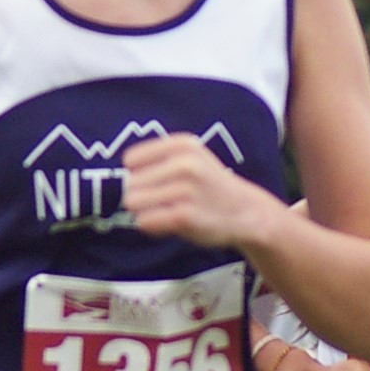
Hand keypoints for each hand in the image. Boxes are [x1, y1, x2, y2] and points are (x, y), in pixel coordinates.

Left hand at [122, 134, 275, 250]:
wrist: (246, 212)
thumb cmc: (209, 185)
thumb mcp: (190, 156)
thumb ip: (157, 158)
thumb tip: (123, 175)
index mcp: (183, 144)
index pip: (131, 160)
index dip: (139, 174)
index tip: (158, 181)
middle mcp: (184, 164)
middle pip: (129, 184)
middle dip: (142, 195)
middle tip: (167, 200)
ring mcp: (185, 190)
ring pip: (133, 203)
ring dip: (146, 211)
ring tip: (169, 210)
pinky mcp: (185, 217)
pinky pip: (144, 222)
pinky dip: (152, 226)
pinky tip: (171, 223)